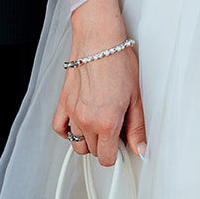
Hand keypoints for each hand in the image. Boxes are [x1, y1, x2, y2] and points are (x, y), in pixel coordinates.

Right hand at [53, 0, 145, 165]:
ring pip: (77, 143)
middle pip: (93, 151)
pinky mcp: (63, 102)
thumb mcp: (136, 97)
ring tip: (99, 124)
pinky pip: (59, 128)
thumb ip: (137, 127)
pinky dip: (67, 130)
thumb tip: (140, 148)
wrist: (99, 39)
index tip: (121, 145)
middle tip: (114, 127)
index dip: (116, 154)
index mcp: (107, 122)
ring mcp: (73, 112)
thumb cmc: (117, 61)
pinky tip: (79, 123)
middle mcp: (87, 121)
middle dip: (104, 145)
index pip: (107, 159)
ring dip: (88, 139)